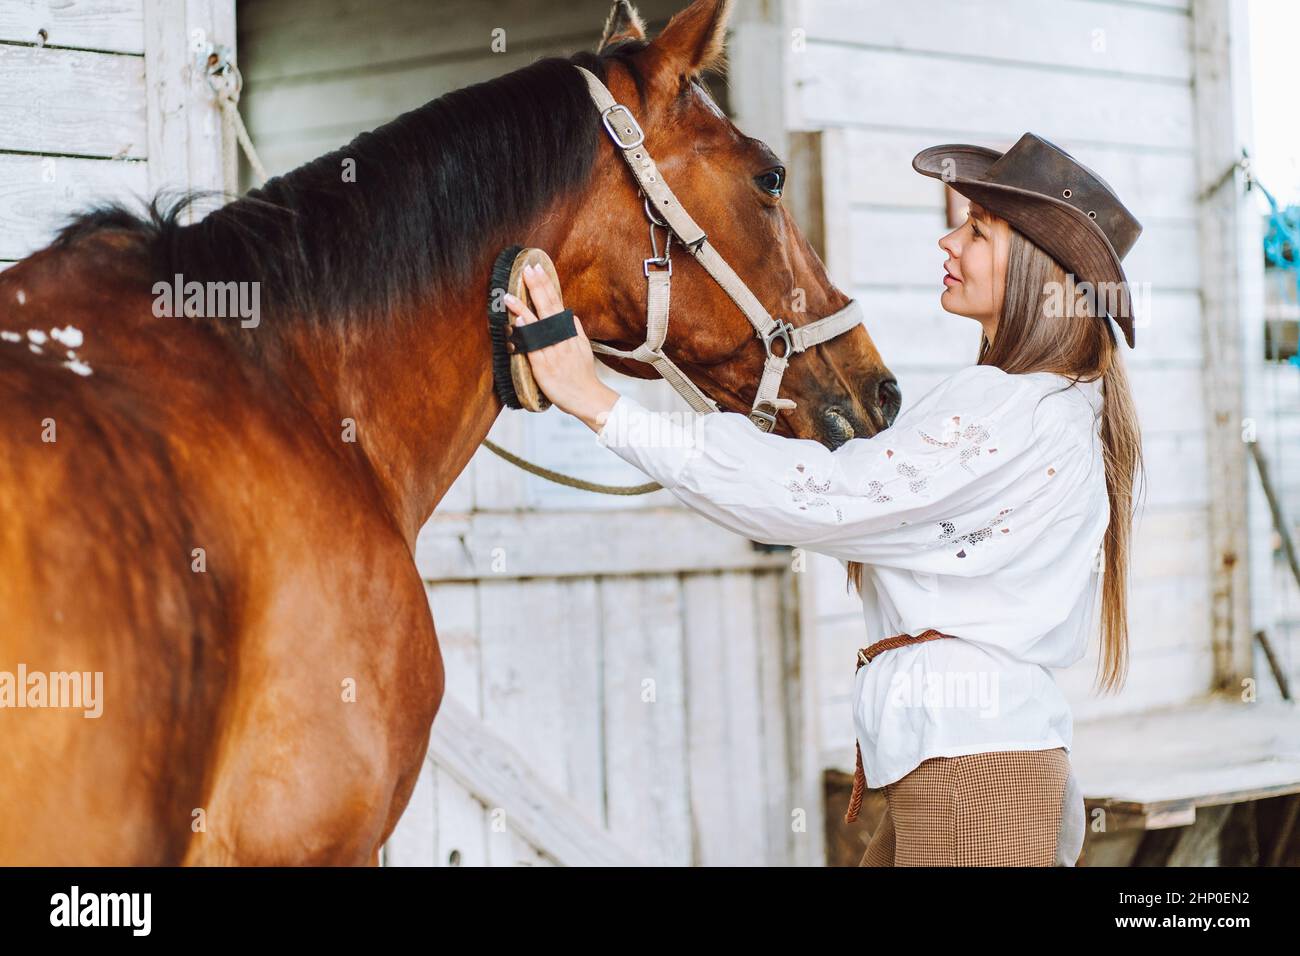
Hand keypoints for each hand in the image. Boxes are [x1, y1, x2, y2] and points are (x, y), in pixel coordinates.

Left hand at [502, 263, 620, 432]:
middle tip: (527, 270)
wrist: (586, 397)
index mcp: (569, 332)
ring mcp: (552, 351)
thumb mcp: (582, 347)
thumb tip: (567, 314)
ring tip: (510, 296)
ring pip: (537, 326)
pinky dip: (527, 335)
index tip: (537, 269)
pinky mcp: (544, 366)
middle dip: (537, 287)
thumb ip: (574, 330)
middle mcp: (561, 338)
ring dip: (523, 309)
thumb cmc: (582, 374)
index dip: (546, 285)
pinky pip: (533, 348)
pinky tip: (519, 323)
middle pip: (548, 308)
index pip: (556, 303)